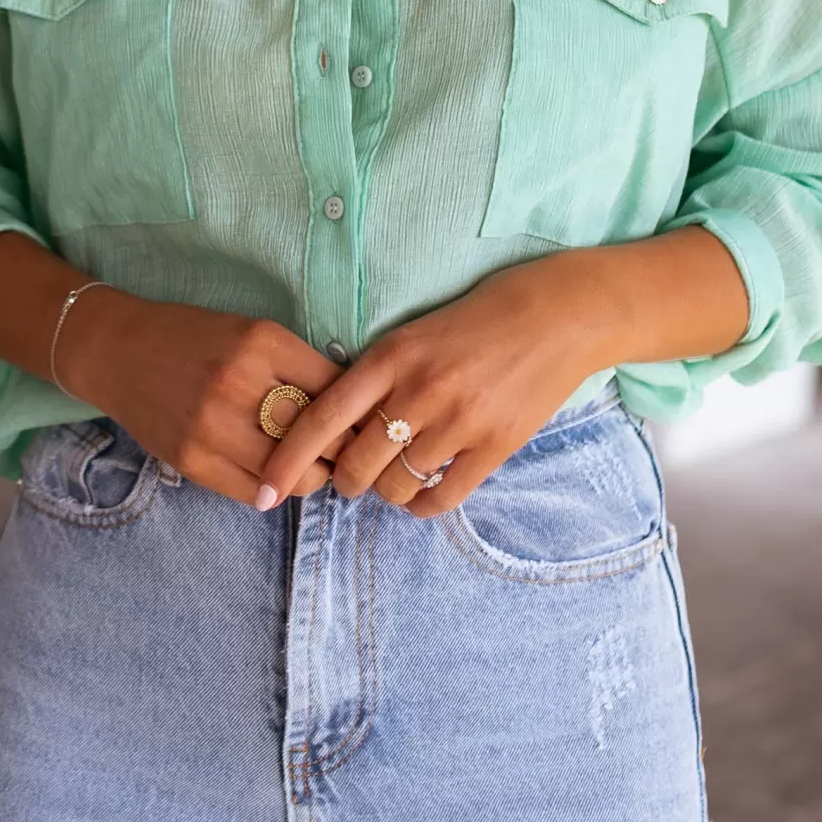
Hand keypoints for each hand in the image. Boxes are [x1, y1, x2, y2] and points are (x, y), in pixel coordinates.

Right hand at [64, 289, 342, 510]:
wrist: (117, 352)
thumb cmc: (195, 339)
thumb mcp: (251, 332)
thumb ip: (298, 367)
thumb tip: (353, 410)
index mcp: (262, 342)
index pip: (337, 391)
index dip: (358, 412)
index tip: (364, 423)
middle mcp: (239, 383)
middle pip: (321, 438)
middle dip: (342, 451)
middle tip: (348, 453)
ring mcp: (212, 426)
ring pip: (294, 475)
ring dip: (310, 476)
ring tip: (310, 467)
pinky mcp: (191, 460)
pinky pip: (255, 493)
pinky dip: (273, 488)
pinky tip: (273, 474)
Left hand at [261, 257, 605, 518]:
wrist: (557, 315)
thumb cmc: (478, 320)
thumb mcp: (414, 333)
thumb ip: (376, 375)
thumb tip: (336, 428)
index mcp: (391, 356)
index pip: (322, 418)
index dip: (287, 460)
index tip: (264, 490)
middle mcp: (420, 391)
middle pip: (356, 466)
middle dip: (345, 481)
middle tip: (352, 475)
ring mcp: (460, 421)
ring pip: (396, 487)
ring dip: (387, 492)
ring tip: (395, 477)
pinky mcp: (496, 445)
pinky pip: (442, 498)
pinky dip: (423, 505)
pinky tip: (422, 495)